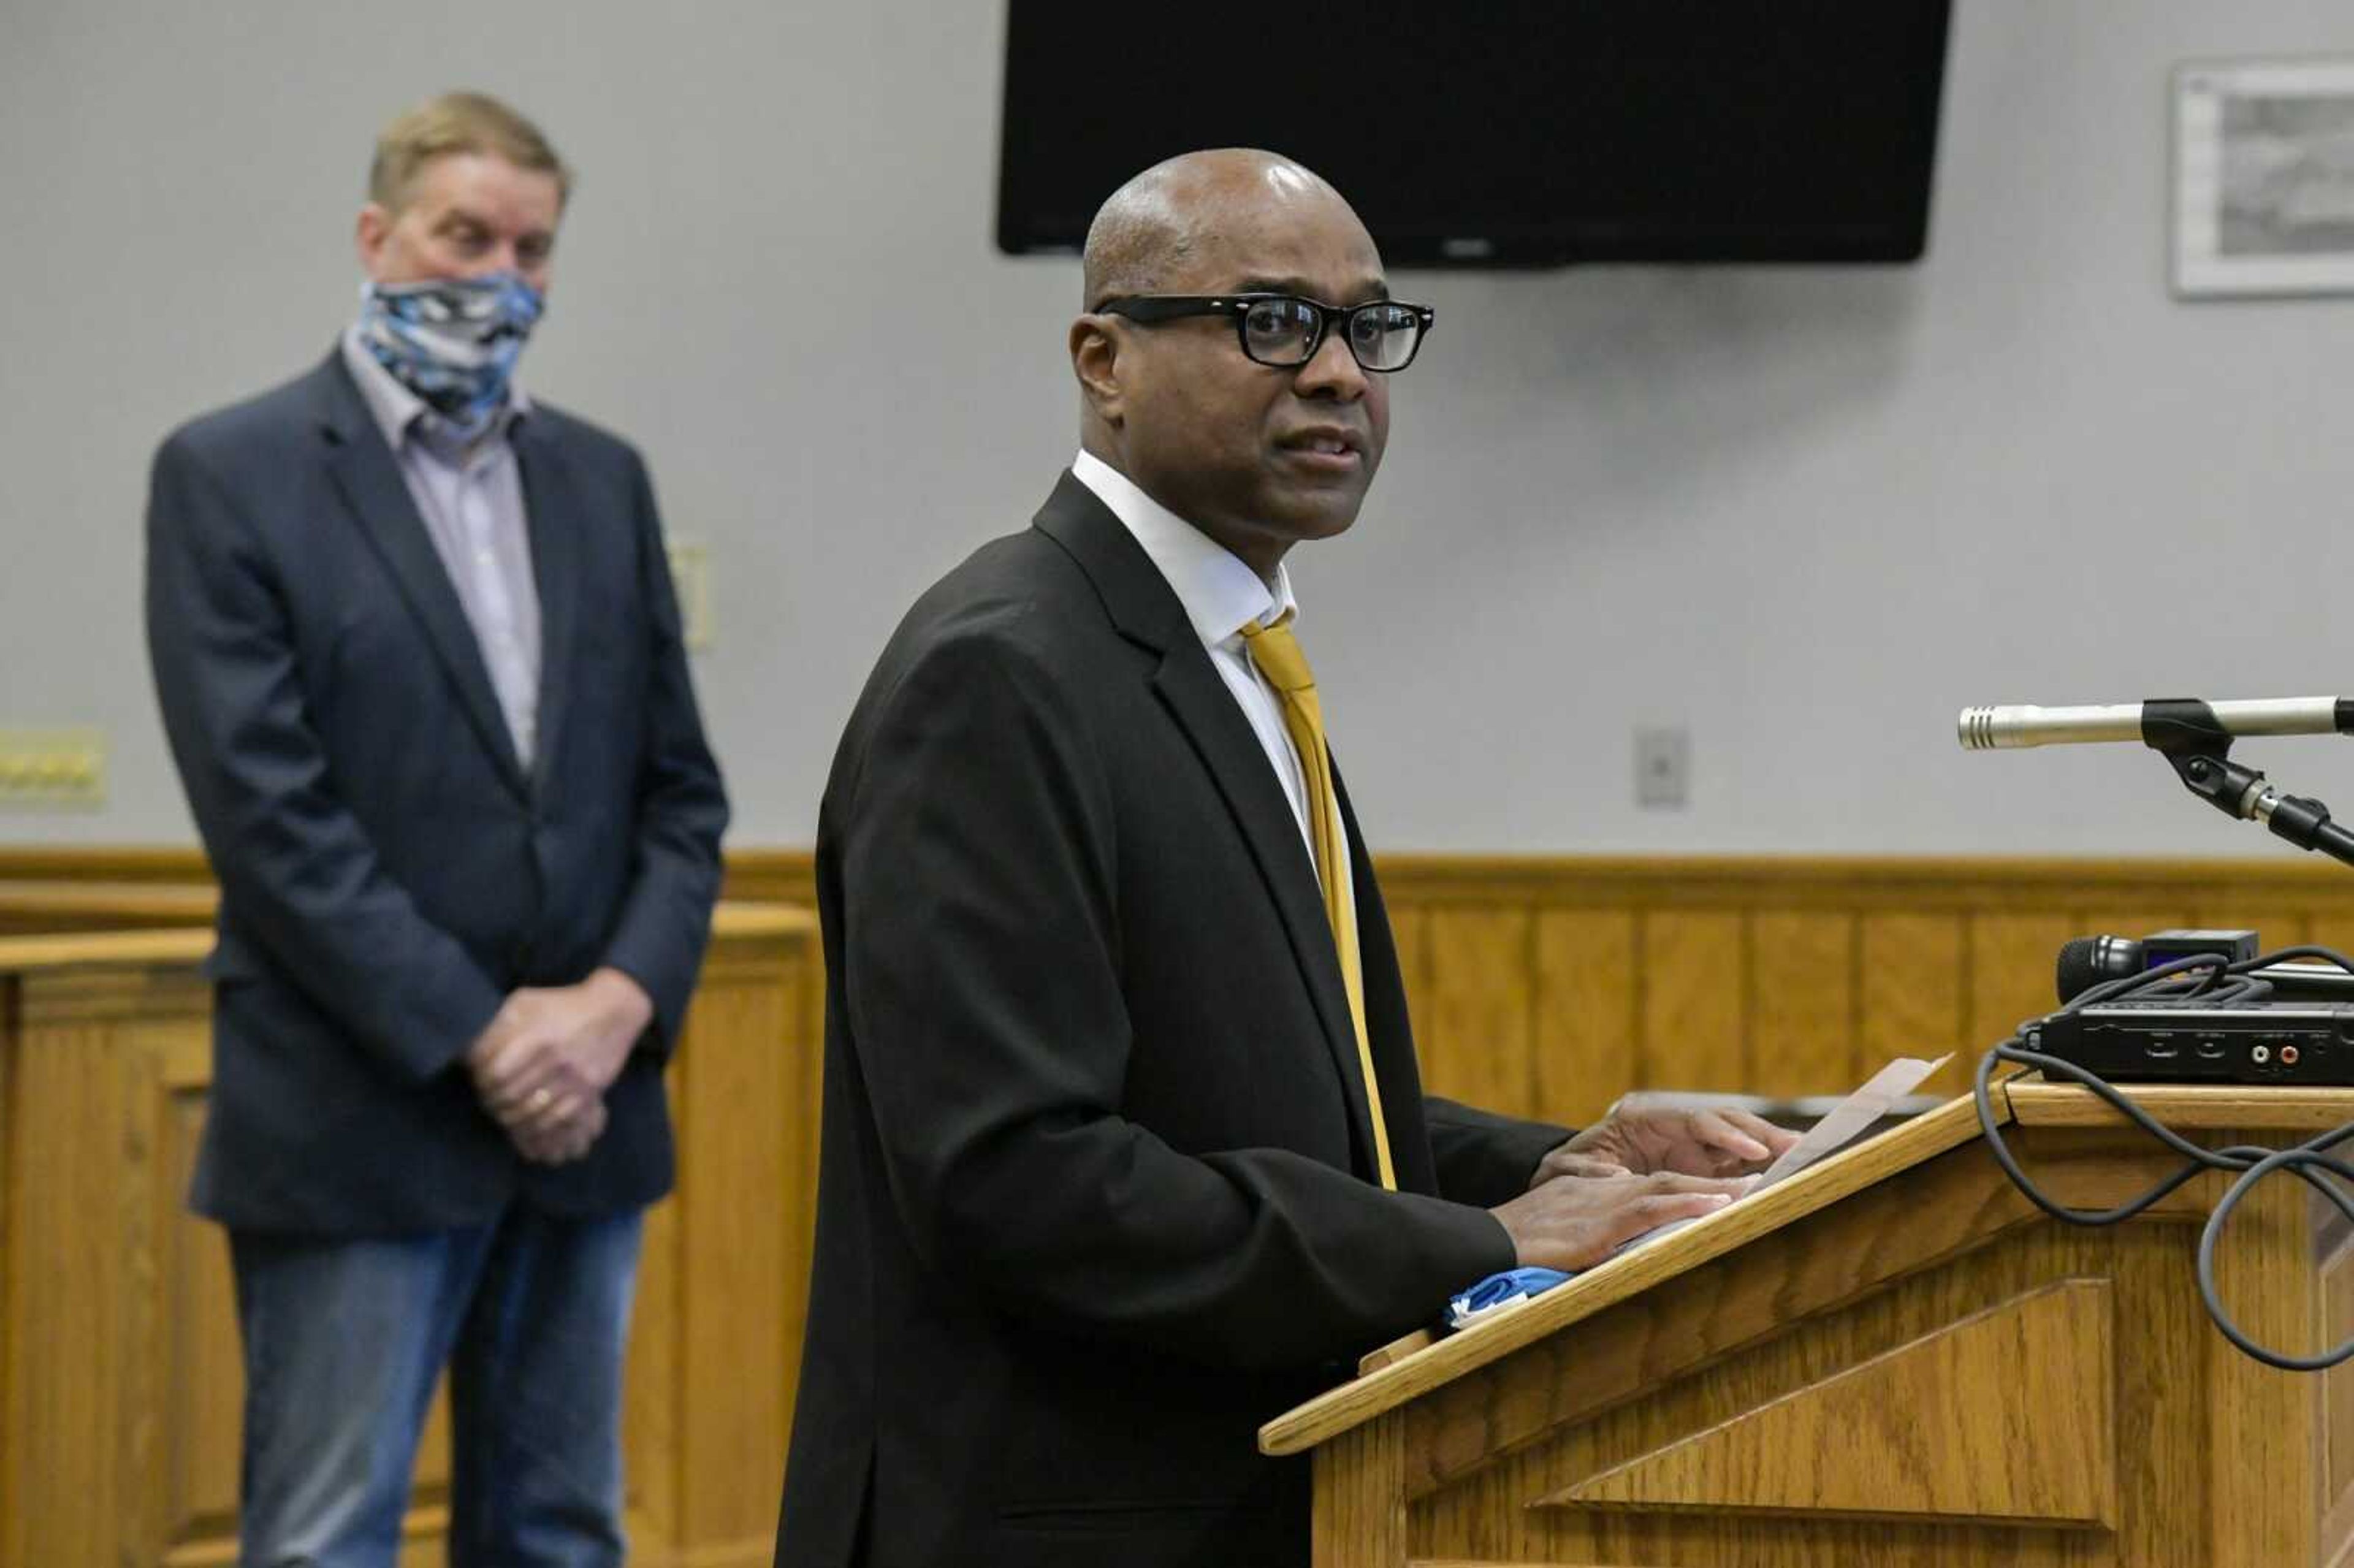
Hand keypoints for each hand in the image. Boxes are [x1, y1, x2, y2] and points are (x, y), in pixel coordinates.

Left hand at [466, 968, 652, 1161]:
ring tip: (502, 1111)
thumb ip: (498, 1022)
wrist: (614, 1010)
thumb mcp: (526, 1001)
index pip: (497, 1073)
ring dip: (511, 1117)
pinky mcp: (590, 1092)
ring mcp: (575, 1079)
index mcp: (538, 1037)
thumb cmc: (562, 1004)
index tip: (477, 1078)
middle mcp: (557, 1060)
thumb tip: (469, 1047)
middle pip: (511, 1096)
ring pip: (532, 1113)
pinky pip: (557, 1120)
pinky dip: (537, 1126)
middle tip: (487, 1098)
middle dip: (491, 1101)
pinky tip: (526, 1121)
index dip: (480, 1081)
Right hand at [1490, 1169, 1751, 1270]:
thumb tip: (1622, 1252)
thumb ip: (1599, 1235)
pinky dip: (1688, 1204)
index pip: (1658, 1185)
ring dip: (1714, 1189)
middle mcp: (1612, 1193)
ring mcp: (1609, 1205)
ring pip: (1672, 1187)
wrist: (1495, 1238)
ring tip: (1753, 1189)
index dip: (1695, 1186)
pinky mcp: (1605, 1222)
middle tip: (1760, 1179)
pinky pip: (1654, 1208)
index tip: (1730, 1190)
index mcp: (1605, 1196)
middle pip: (1674, 1179)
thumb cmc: (1525, 1242)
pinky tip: (1717, 1206)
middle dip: (1716, 1181)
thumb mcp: (1568, 1233)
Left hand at [1537, 1100, 1797, 1185]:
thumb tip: (1609, 1178)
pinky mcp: (1698, 1164)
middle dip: (1761, 1134)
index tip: (1751, 1149)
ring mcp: (1689, 1144)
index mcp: (1644, 1120)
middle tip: (1798, 1148)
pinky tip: (1788, 1175)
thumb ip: (1586, 1172)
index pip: (1695, 1121)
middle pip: (1725, 1124)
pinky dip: (1759, 1167)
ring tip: (1806, 1159)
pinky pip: (1734, 1163)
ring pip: (1736, 1141)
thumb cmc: (1566, 1170)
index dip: (1725, 1134)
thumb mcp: (1567, 1170)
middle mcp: (1673, 1127)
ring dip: (1769, 1148)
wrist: (1565, 1175)